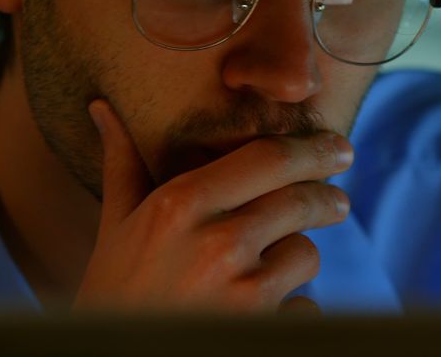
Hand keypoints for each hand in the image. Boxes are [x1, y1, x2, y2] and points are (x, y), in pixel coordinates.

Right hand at [72, 99, 352, 312]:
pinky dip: (291, 313)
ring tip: (269, 271)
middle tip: (337, 203)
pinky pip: (305, 309)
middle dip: (328, 200)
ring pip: (306, 255)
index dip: (313, 149)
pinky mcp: (264, 332)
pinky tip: (260, 317)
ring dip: (296, 260)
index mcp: (180, 205)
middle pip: (302, 201)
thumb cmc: (112, 295)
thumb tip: (102, 109)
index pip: (268, 158)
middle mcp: (218, 243)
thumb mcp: (114, 229)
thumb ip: (123, 167)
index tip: (338, 148)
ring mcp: (244, 292)